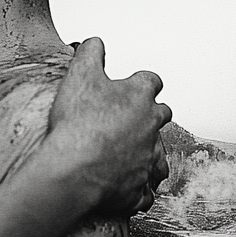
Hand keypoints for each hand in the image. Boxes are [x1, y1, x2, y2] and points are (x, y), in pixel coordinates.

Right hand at [47, 37, 171, 217]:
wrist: (74, 170)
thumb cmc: (78, 123)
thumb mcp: (79, 73)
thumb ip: (91, 52)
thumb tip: (95, 43)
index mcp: (140, 96)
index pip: (151, 81)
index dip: (140, 82)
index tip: (131, 85)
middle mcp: (151, 126)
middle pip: (161, 114)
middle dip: (149, 114)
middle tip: (129, 117)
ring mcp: (148, 159)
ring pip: (159, 155)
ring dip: (148, 153)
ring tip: (130, 154)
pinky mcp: (140, 188)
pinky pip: (146, 192)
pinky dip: (140, 190)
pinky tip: (129, 187)